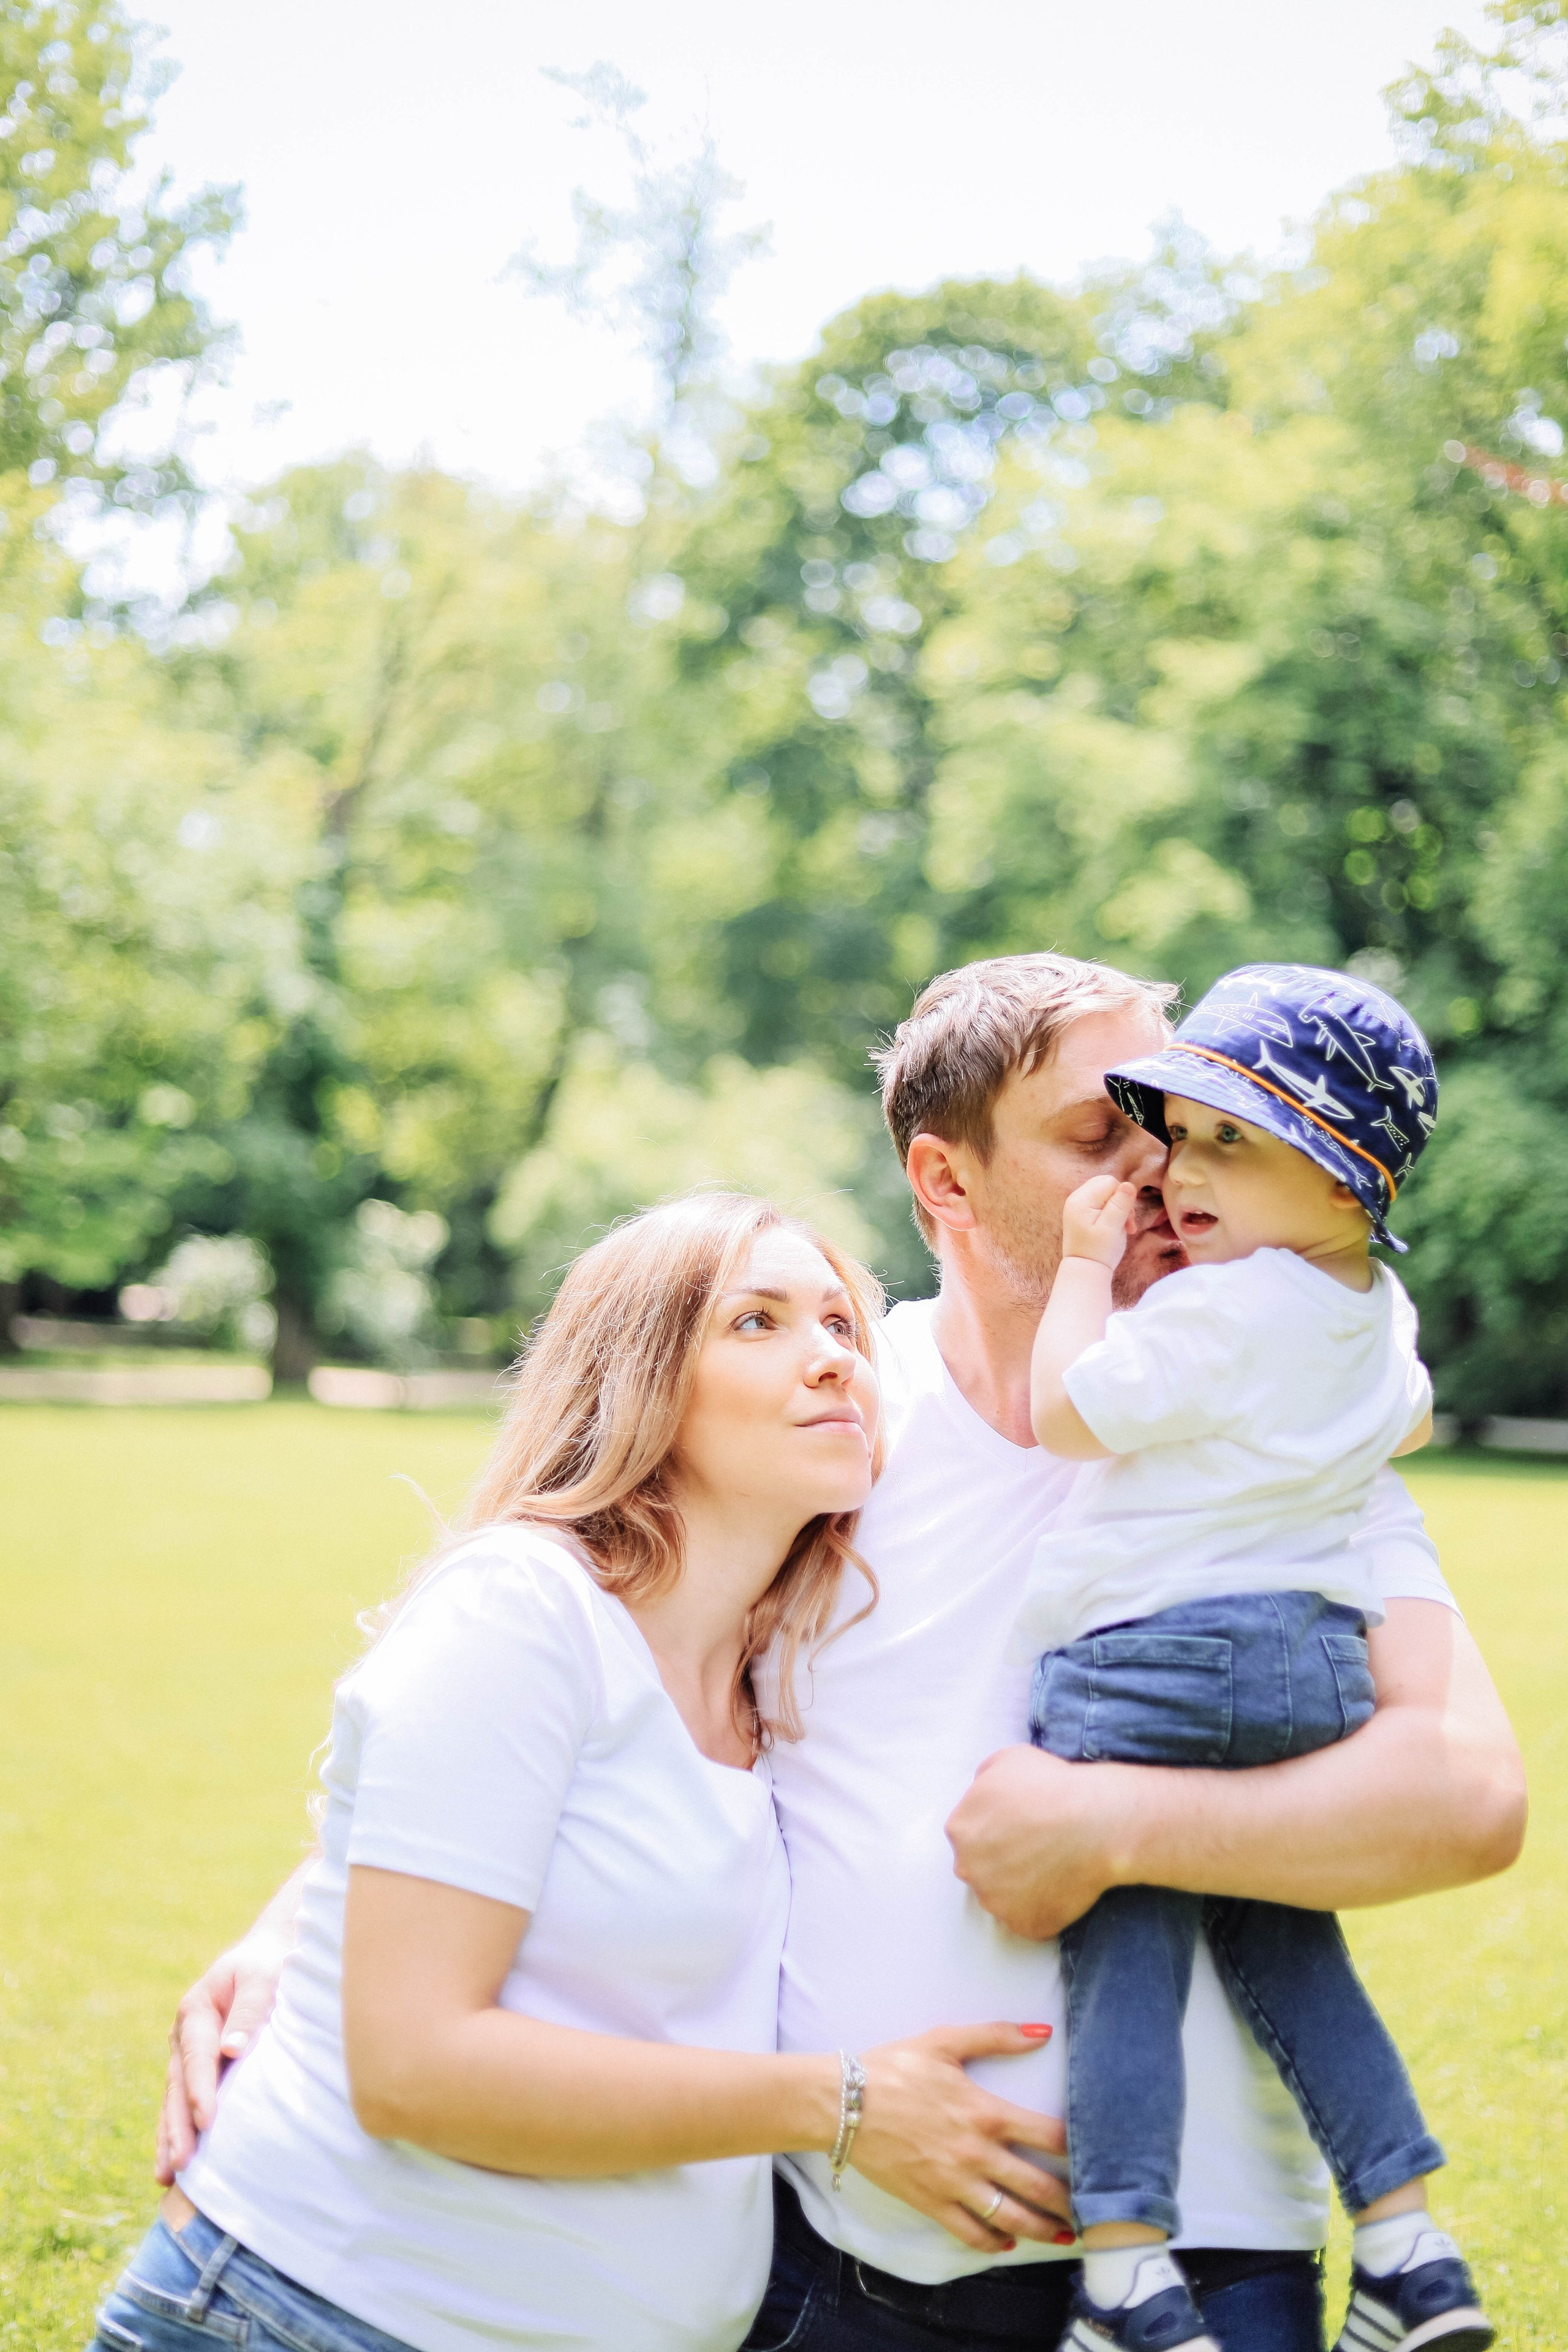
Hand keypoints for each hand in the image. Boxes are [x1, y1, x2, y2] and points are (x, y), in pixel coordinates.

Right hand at [153, 1928, 289, 2183]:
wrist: (266, 1953)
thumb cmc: (268, 1964)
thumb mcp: (262, 1976)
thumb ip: (249, 2009)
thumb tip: (232, 2049)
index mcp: (196, 2011)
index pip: (197, 2057)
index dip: (200, 2090)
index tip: (205, 2120)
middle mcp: (184, 2036)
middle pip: (178, 2086)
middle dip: (178, 2126)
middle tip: (181, 2164)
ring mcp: (186, 2054)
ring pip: (174, 2100)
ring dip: (171, 2137)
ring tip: (167, 2176)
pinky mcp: (196, 2069)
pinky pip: (181, 2104)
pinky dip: (175, 2132)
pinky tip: (171, 2165)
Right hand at [853, 2022, 1072, 2251]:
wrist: (843, 2103)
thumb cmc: (894, 2067)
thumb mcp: (945, 2041)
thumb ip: (997, 2036)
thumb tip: (1043, 2031)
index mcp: (986, 2112)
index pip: (1048, 2136)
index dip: (1078, 2149)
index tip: (1096, 2156)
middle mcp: (977, 2153)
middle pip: (1038, 2186)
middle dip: (1068, 2202)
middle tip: (1088, 2211)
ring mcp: (954, 2183)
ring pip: (1010, 2217)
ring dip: (1040, 2230)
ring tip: (1061, 2236)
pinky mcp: (930, 2202)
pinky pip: (969, 2232)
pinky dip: (992, 2242)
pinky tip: (1006, 2242)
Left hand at [946, 1745, 1136, 1939]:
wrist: (1095, 1823)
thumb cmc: (1052, 1786)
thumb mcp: (1005, 1760)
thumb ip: (981, 1781)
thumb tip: (980, 1795)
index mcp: (960, 1828)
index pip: (968, 1831)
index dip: (996, 1826)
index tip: (1021, 1823)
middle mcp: (968, 1868)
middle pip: (980, 1865)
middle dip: (1001, 1857)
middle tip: (1036, 1845)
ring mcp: (994, 1902)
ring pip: (1000, 1895)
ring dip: (1019, 1884)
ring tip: (1051, 1865)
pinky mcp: (1022, 1925)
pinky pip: (1025, 1919)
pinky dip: (1039, 1907)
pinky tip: (1059, 1886)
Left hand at [1062, 1176, 1137, 1272]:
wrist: (1085, 1271)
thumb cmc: (1099, 1251)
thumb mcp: (1113, 1227)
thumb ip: (1120, 1205)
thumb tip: (1128, 1184)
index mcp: (1080, 1200)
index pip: (1110, 1182)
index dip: (1124, 1198)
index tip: (1129, 1221)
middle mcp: (1075, 1199)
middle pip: (1107, 1185)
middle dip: (1121, 1201)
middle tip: (1127, 1223)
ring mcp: (1077, 1205)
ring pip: (1105, 1193)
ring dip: (1118, 1207)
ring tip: (1123, 1227)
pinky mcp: (1081, 1212)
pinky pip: (1100, 1202)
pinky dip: (1111, 1212)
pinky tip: (1115, 1226)